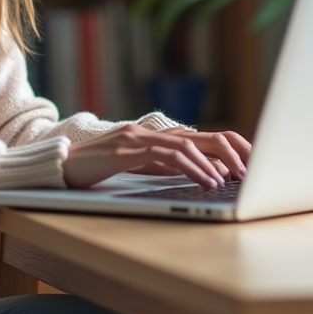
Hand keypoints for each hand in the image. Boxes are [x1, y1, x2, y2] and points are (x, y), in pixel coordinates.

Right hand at [63, 126, 251, 189]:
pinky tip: (204, 180)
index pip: (203, 137)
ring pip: (188, 144)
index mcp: (157, 136)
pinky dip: (190, 167)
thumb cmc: (98, 169)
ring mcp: (139, 137)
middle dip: (232, 153)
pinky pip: (167, 155)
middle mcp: (152, 132)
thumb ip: (165, 167)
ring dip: (212, 164)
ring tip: (228, 181)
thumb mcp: (138, 167)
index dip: (231, 147)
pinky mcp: (127, 148)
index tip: (251, 164)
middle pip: (204, 136)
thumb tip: (198, 175)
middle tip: (249, 172)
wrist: (60, 164)